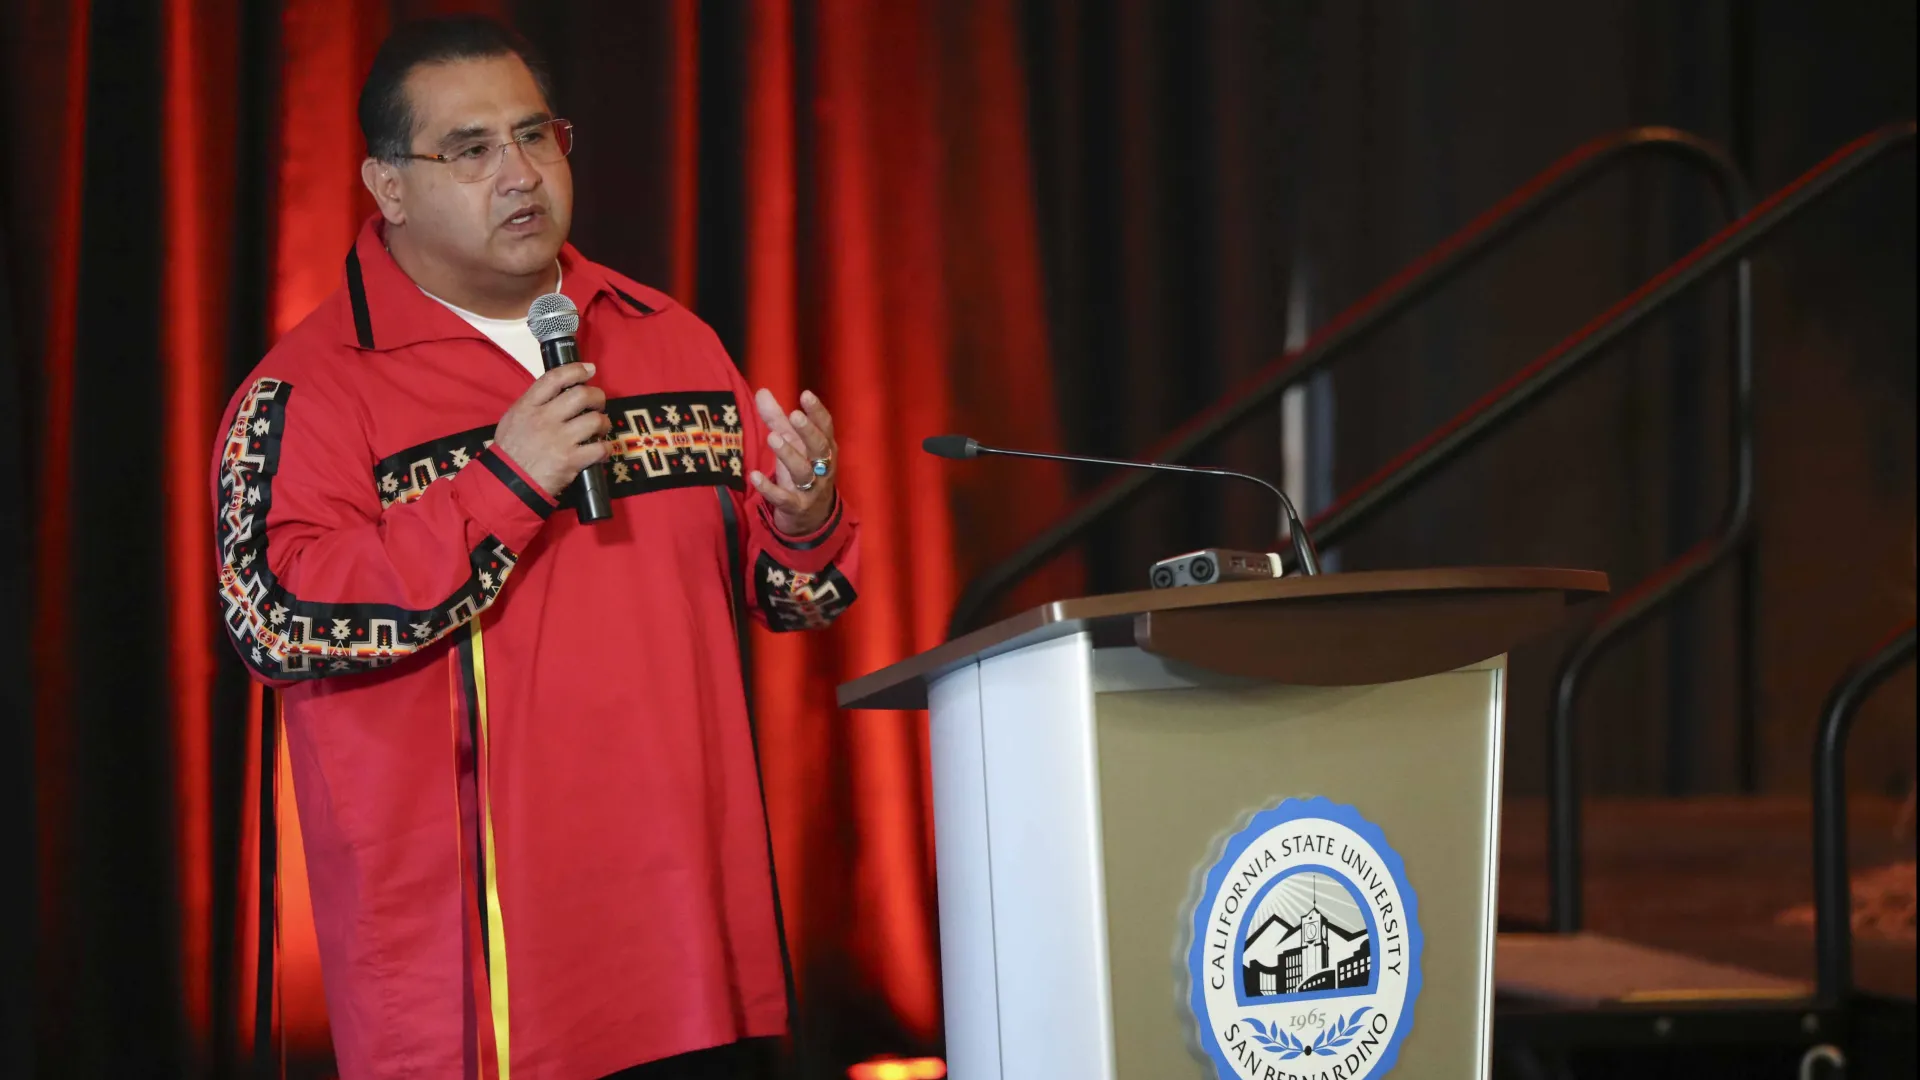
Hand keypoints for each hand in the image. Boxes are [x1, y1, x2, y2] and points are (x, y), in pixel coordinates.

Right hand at [491, 363, 610, 496]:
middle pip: (581, 395)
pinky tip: (602, 450)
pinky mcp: (571, 460)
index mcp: (528, 406)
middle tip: (598, 404)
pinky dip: (606, 448)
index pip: (555, 378)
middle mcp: (545, 418)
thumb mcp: (513, 419)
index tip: (590, 369)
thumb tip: (559, 393)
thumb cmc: (510, 450)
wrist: (509, 482)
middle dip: (597, 397)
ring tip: (601, 428)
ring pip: (595, 420)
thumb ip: (534, 404)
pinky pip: (600, 448)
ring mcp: (559, 439)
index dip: (576, 370)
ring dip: (604, 423)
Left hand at [750, 387, 837, 534]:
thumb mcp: (793, 445)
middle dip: (808, 431)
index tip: (805, 395)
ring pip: (803, 471)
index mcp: (825, 449)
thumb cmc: (803, 472)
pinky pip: (783, 498)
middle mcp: (822, 467)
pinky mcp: (796, 507)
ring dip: (789, 455)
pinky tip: (755, 476)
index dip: (817, 412)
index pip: (825, 427)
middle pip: (819, 448)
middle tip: (795, 415)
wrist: (812, 518)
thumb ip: (777, 419)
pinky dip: (769, 488)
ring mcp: (810, 489)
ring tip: (773, 438)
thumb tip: (761, 391)